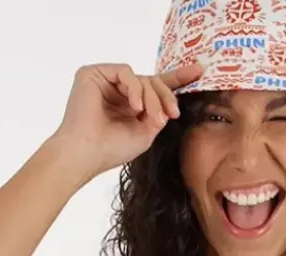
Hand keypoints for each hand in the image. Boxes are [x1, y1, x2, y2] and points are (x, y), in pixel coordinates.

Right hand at [54, 62, 203, 180]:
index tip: (199, 71)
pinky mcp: (93, 74)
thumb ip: (159, 114)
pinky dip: (134, 88)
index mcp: (130, 105)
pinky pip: (125, 72)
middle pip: (152, 82)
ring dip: (152, 98)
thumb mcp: (146, 134)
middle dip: (166, 97)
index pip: (155, 88)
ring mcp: (106, 81)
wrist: (86, 154)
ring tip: (151, 118)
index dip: (177, 79)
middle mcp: (118, 91)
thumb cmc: (112, 149)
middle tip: (173, 114)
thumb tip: (170, 103)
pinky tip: (135, 107)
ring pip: (141, 78)